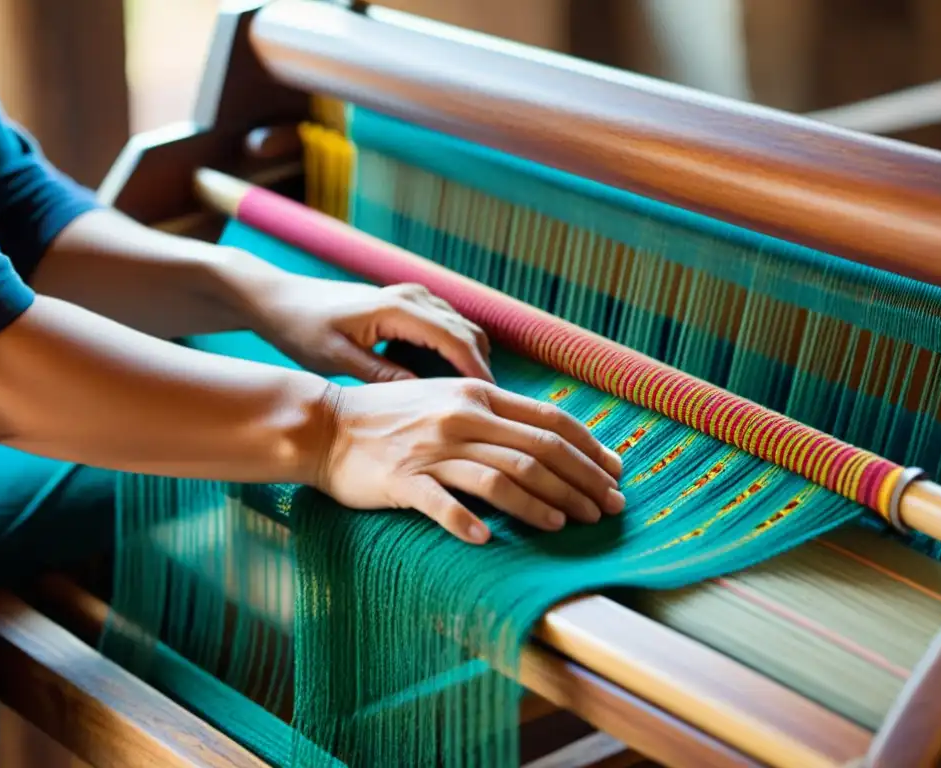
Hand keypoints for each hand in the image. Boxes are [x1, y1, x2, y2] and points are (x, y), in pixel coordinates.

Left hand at [248, 272, 493, 383]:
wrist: (279, 298)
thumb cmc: (300, 328)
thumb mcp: (336, 358)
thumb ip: (380, 375)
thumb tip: (422, 398)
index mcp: (396, 309)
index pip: (456, 341)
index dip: (477, 374)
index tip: (491, 406)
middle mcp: (411, 296)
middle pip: (468, 333)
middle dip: (483, 370)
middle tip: (491, 411)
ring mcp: (411, 295)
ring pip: (462, 328)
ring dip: (473, 359)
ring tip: (476, 402)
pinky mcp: (406, 301)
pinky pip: (446, 325)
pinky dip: (458, 350)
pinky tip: (450, 383)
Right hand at [315, 378, 625, 543]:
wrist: (325, 425)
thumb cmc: (390, 418)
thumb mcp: (447, 400)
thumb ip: (492, 415)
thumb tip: (547, 440)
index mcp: (477, 396)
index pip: (550, 421)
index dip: (591, 449)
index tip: (616, 474)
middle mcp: (460, 418)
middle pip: (538, 451)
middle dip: (582, 482)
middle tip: (608, 510)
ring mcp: (431, 450)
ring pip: (502, 476)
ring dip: (542, 504)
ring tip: (568, 526)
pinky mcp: (401, 480)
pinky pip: (442, 504)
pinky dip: (468, 522)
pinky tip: (490, 540)